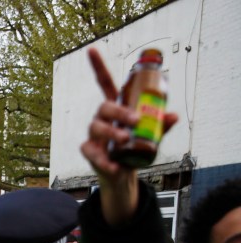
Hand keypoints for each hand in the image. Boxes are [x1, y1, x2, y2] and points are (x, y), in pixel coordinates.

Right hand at [80, 48, 176, 223]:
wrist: (122, 173)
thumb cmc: (134, 147)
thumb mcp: (151, 135)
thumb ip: (161, 125)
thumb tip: (173, 116)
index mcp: (116, 106)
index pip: (104, 82)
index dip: (97, 66)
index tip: (91, 49)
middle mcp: (102, 117)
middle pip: (104, 106)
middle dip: (119, 112)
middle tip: (136, 121)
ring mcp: (94, 134)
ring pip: (97, 127)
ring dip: (112, 132)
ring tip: (126, 140)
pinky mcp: (89, 151)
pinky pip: (92, 152)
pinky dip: (104, 160)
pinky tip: (115, 166)